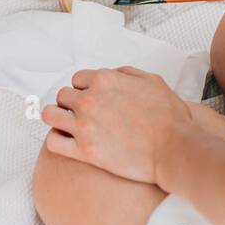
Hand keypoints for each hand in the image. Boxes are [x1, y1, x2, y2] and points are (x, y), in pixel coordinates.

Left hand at [43, 66, 192, 182]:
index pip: (77, 79)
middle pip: (63, 95)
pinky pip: (53, 141)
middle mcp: (90, 100)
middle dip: (72, 103)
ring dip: (58, 118)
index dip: (85, 89)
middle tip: (83, 115)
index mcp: (104, 80)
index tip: (91, 99)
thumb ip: (126, 73)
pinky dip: (56, 139)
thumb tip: (112, 75)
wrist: (174, 149)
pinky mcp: (84, 152)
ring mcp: (84, 126)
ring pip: (50, 114)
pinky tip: (68, 142)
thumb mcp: (151, 80)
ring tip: (68, 126)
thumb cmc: (168, 117)